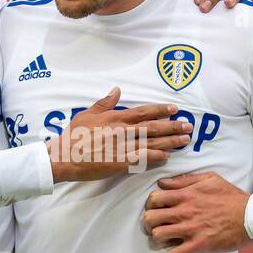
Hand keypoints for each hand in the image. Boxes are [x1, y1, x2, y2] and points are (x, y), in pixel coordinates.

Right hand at [49, 87, 192, 181]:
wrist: (63, 157)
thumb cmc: (73, 136)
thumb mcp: (87, 114)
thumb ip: (104, 103)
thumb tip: (117, 90)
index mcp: (115, 118)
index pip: (144, 112)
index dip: (161, 110)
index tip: (174, 109)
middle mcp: (122, 130)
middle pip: (154, 127)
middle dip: (173, 126)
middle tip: (188, 126)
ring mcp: (123, 146)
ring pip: (152, 142)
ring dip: (170, 141)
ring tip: (184, 140)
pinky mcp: (120, 162)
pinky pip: (144, 159)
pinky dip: (157, 157)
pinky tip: (167, 157)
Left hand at [142, 171, 250, 252]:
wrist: (252, 216)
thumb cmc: (232, 197)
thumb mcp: (210, 179)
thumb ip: (185, 180)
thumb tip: (163, 183)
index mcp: (186, 195)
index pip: (154, 198)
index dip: (152, 205)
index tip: (159, 210)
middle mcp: (185, 211)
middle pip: (150, 218)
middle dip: (151, 223)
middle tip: (159, 225)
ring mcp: (191, 229)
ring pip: (158, 236)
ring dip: (160, 239)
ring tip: (168, 239)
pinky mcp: (199, 245)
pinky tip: (180, 250)